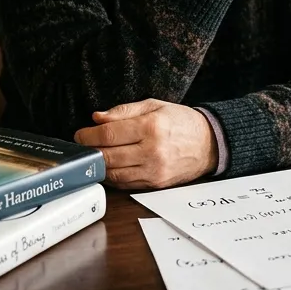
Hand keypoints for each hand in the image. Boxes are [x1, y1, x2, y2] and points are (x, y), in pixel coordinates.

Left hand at [73, 99, 217, 189]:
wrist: (209, 143)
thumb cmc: (182, 121)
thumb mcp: (155, 105)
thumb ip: (124, 110)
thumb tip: (97, 118)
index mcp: (151, 126)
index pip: (108, 133)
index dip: (88, 135)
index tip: (80, 134)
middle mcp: (152, 150)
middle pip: (107, 155)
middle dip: (89, 151)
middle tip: (83, 146)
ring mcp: (154, 169)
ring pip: (113, 173)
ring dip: (99, 166)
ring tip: (95, 157)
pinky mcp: (156, 183)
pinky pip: (125, 184)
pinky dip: (113, 177)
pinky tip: (110, 167)